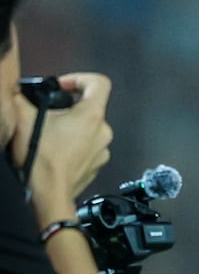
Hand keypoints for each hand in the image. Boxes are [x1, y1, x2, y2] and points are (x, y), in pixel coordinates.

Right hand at [11, 72, 112, 200]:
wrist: (49, 195)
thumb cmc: (40, 157)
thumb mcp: (23, 121)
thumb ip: (21, 100)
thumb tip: (18, 92)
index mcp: (92, 115)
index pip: (99, 83)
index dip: (79, 78)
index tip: (61, 87)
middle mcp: (104, 131)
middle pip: (90, 108)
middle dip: (68, 109)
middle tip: (45, 116)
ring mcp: (103, 150)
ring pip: (88, 130)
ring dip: (70, 129)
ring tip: (48, 136)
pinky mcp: (97, 166)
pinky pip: (87, 149)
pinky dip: (74, 146)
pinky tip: (55, 153)